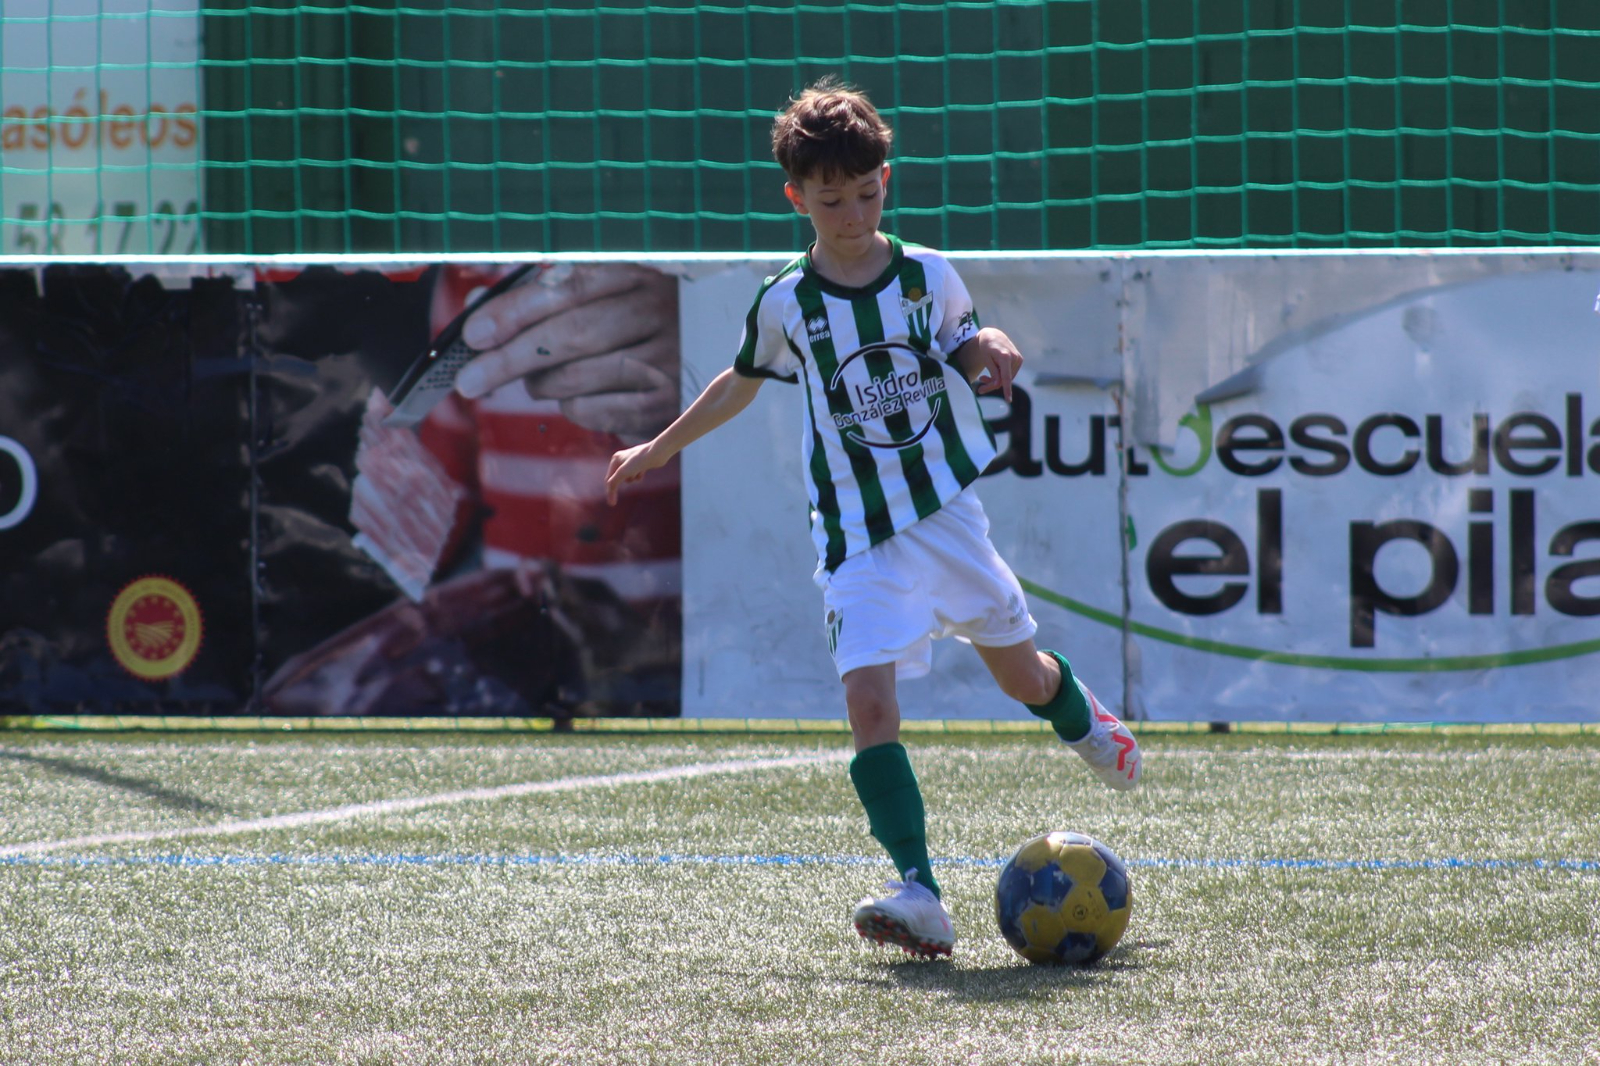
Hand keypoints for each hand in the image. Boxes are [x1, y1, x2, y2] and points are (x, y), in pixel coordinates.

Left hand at [452, 263, 679, 439]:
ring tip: (537, 381)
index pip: (567, 289)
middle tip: (470, 382)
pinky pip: (598, 412)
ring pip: (580, 378)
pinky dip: (574, 409)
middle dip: (509, 361)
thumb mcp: (597, 293)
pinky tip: (578, 397)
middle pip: (570, 336)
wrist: (702, 355)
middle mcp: (658, 311)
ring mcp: (667, 357)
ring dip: (542, 385)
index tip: (474, 335)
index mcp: (637, 272)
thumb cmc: (629, 321)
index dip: (516, 312)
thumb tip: (477, 307)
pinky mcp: (668, 402)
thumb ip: (540, 295)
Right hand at [605, 440, 667, 505]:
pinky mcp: (641, 464)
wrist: (657, 453)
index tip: (612, 504)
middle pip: (618, 478)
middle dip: (622, 483)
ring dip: (632, 479)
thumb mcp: (623, 473)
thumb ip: (614, 482)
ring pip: (628, 477)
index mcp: (616, 458)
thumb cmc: (639, 461)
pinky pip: (636, 475)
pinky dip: (639, 476)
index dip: (610, 491)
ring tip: (637, 472)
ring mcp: (632, 461)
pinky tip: (643, 471)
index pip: (609, 478)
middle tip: (614, 501)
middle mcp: (622, 458)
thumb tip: (609, 493)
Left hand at [961, 326, 1022, 401]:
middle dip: (992, 384)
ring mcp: (1018, 359)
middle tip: (980, 387)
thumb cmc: (987, 347)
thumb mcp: (986, 359)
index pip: (1006, 377)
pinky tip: (993, 372)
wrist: (994, 335)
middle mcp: (1014, 358)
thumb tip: (999, 385)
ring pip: (1007, 378)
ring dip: (996, 381)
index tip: (1009, 400)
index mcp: (1005, 356)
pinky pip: (1009, 374)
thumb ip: (993, 372)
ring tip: (983, 378)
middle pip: (1004, 379)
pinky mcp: (1019, 360)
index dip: (1006, 389)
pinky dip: (1001, 376)